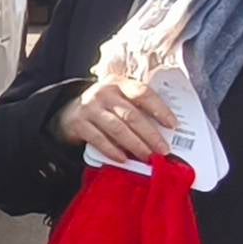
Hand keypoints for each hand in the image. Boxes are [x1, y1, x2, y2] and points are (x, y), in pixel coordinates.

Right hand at [60, 78, 175, 165]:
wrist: (70, 111)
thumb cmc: (105, 107)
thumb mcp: (119, 98)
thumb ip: (138, 107)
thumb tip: (165, 130)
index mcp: (120, 83)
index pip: (143, 93)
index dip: (159, 109)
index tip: (173, 124)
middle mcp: (104, 93)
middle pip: (131, 115)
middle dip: (150, 134)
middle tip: (163, 150)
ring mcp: (90, 108)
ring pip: (117, 128)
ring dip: (135, 145)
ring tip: (147, 156)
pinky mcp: (79, 124)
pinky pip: (99, 139)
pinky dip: (112, 150)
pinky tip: (124, 159)